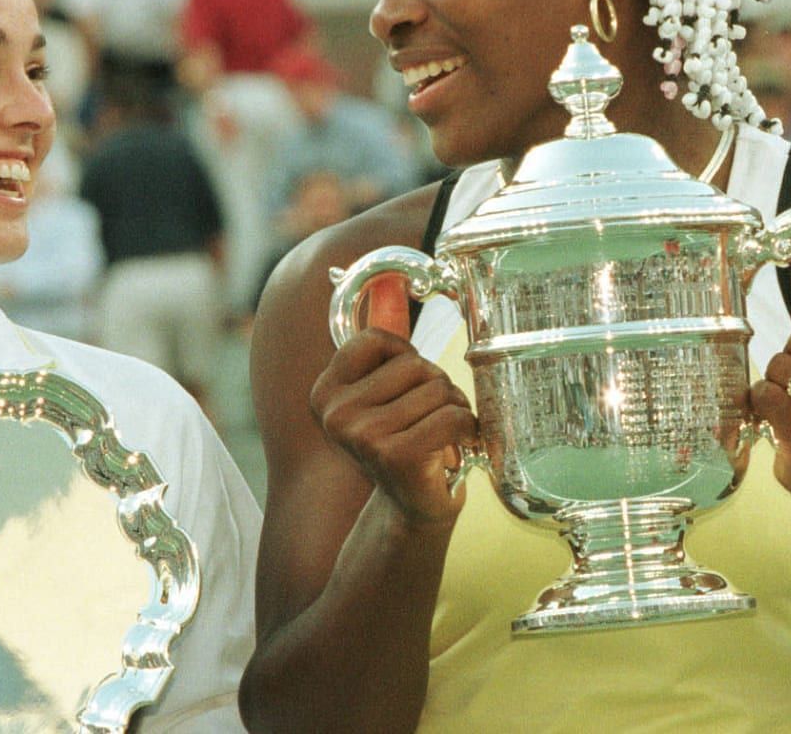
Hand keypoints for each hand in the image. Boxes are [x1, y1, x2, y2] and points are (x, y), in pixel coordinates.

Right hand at [309, 276, 477, 530]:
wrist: (413, 509)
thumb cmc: (404, 443)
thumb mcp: (386, 391)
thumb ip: (382, 342)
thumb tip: (384, 282)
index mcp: (324, 394)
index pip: (378, 340)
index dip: (405, 360)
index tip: (403, 394)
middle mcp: (335, 414)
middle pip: (415, 364)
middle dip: (435, 389)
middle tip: (425, 423)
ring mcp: (362, 436)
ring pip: (439, 389)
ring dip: (452, 412)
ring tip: (437, 438)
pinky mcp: (396, 455)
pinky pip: (453, 416)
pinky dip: (466, 431)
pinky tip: (452, 451)